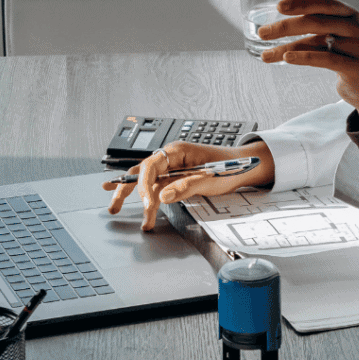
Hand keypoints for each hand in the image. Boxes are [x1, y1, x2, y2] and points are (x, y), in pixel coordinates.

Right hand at [102, 141, 274, 230]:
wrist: (244, 166)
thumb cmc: (230, 167)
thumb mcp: (209, 178)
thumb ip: (185, 186)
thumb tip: (162, 196)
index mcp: (178, 151)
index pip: (151, 165)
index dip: (145, 185)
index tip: (148, 203)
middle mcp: (171, 157)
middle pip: (142, 172)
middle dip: (128, 190)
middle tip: (116, 208)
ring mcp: (172, 167)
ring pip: (145, 180)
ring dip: (130, 194)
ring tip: (114, 207)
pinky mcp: (176, 177)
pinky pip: (154, 184)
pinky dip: (140, 192)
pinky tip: (121, 193)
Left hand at [258, 0, 358, 128]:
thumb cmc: (346, 50)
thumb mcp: (329, 25)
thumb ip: (305, 3)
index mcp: (348, 13)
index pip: (324, 3)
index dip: (301, 3)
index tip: (278, 6)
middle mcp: (355, 27)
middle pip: (317, 22)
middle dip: (286, 27)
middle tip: (263, 32)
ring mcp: (358, 47)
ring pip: (316, 44)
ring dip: (287, 48)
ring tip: (266, 55)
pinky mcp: (355, 67)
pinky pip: (326, 60)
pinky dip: (304, 58)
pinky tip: (287, 59)